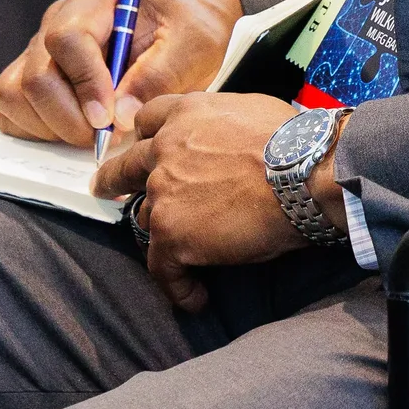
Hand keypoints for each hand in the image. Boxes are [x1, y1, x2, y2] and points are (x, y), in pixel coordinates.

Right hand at [0, 0, 242, 145]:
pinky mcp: (31, 79)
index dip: (84, 83)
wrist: (180, 34)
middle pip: (36, 74)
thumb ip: (160, 75)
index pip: (68, 38)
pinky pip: (9, 108)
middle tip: (107, 138)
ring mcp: (39, 51)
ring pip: (15, 93)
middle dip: (70, 117)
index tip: (108, 119)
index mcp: (96, 3)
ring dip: (51, 127)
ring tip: (94, 135)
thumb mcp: (193, 45)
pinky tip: (71, 132)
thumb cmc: (186, 33)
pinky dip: (33, 130)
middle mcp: (57, 22)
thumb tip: (122, 115)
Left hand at [93, 92, 344, 311]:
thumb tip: (231, 140)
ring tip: (183, 256)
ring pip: (146, 219)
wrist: (304, 174)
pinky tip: (196, 299)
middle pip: (127, 166)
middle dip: (113, 179)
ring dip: (163, 235)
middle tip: (104, 189)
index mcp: (187, 113)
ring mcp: (163, 192)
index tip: (139, 148)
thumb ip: (222, 122)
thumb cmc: (295, 143)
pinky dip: (178, 286)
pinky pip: (162, 268)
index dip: (143, 137)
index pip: (147, 120)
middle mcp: (165, 148)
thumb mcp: (249, 109)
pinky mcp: (171, 233)